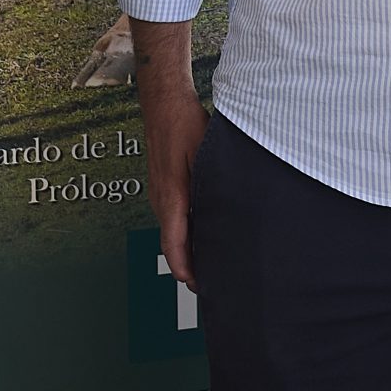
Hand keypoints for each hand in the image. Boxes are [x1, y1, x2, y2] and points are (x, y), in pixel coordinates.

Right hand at [138, 77, 208, 294]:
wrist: (164, 104)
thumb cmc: (185, 125)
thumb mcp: (206, 155)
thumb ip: (214, 184)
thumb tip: (230, 206)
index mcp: (172, 196)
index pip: (174, 244)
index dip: (185, 269)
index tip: (197, 285)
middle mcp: (161, 200)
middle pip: (173, 244)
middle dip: (190, 264)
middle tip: (214, 282)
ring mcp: (159, 194)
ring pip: (173, 231)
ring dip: (187, 248)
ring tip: (211, 262)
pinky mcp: (163, 187)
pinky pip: (173, 218)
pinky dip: (184, 232)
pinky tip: (202, 232)